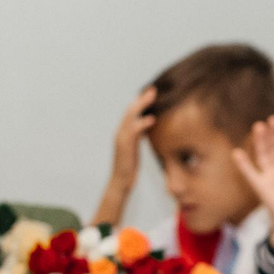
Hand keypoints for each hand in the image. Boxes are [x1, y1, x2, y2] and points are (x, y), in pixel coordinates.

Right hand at [92, 85, 156, 226]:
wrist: (120, 183)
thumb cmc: (130, 167)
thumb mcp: (135, 148)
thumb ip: (139, 136)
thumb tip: (149, 127)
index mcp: (123, 132)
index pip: (131, 112)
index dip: (140, 101)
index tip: (151, 93)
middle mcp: (120, 132)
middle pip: (130, 110)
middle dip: (141, 99)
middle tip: (153, 90)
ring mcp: (120, 138)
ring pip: (130, 117)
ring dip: (141, 105)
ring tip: (153, 97)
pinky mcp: (124, 146)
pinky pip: (133, 132)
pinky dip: (142, 124)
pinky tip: (152, 119)